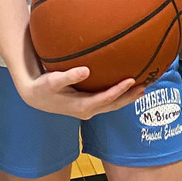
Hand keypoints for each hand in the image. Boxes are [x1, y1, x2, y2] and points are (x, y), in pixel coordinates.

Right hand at [20, 66, 144, 119]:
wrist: (35, 97)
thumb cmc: (43, 87)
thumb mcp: (52, 81)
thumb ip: (68, 76)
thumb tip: (86, 70)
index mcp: (81, 106)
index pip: (105, 99)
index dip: (119, 91)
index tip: (132, 80)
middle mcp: (87, 110)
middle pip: (113, 105)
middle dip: (129, 97)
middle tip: (146, 85)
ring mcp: (88, 109)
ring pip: (112, 104)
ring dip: (127, 97)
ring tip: (143, 87)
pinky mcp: (88, 104)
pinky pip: (108, 101)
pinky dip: (119, 95)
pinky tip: (127, 86)